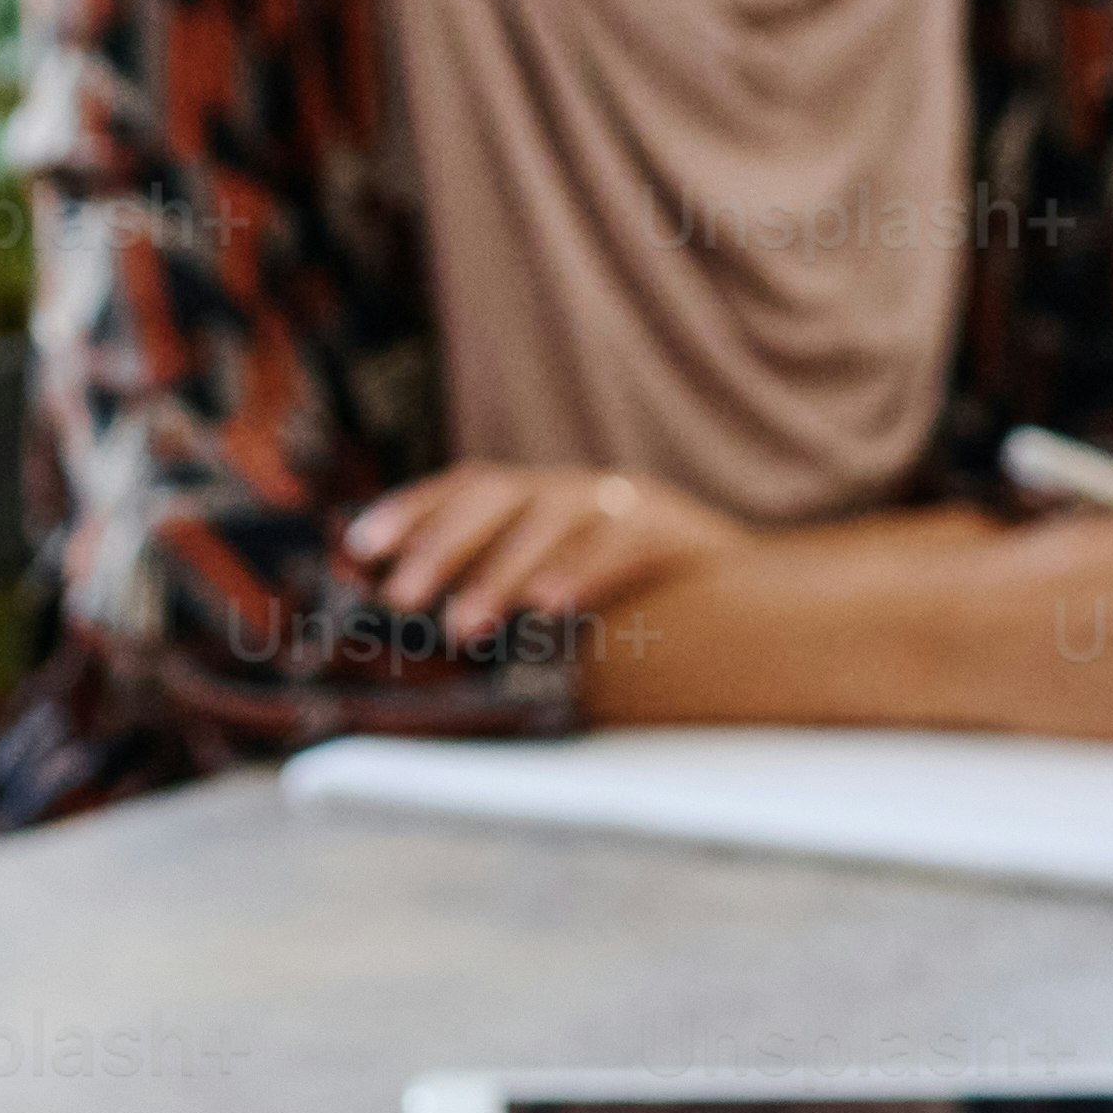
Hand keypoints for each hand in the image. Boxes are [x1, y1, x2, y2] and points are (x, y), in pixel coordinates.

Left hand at [338, 462, 748, 638]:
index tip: (359, 548)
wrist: (753, 592)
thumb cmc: (638, 605)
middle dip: (442, 545)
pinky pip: (618, 543)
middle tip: (403, 599)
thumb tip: (413, 625)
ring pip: (549, 519)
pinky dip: (581, 572)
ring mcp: (622, 500)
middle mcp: (573, 487)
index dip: (410, 511)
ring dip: (500, 571)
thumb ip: (501, 592)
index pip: (465, 488)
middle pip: (496, 496)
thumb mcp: (562, 589)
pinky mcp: (671, 527)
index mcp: (540, 496)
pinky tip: (550, 609)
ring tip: (465, 622)